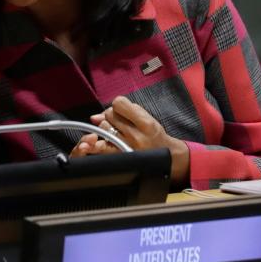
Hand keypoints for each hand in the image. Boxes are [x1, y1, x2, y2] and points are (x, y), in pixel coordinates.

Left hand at [72, 96, 189, 185]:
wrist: (167, 159)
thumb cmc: (154, 135)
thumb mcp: (146, 118)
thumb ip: (123, 112)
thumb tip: (93, 117)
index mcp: (145, 123)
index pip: (119, 103)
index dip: (119, 105)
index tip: (123, 110)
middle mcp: (136, 136)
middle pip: (109, 114)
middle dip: (112, 116)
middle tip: (121, 123)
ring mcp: (126, 148)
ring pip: (103, 127)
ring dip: (106, 128)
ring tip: (117, 132)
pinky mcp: (119, 158)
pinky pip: (100, 147)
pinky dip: (95, 143)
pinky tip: (93, 142)